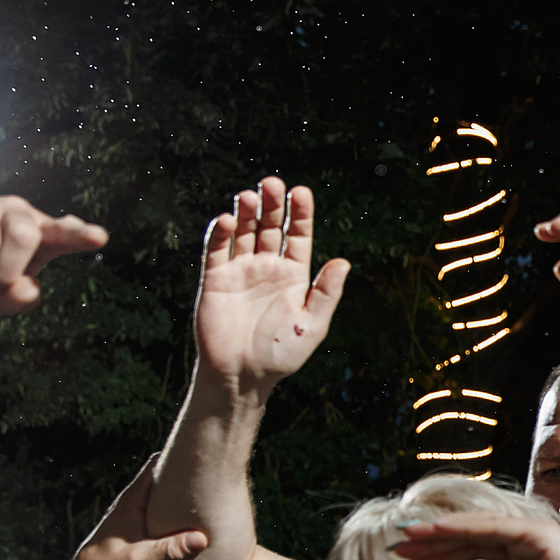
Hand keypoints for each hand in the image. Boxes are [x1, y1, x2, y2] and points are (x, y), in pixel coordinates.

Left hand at [43, 457, 211, 559]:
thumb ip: (171, 549)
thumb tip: (202, 539)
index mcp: (132, 500)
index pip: (155, 463)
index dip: (176, 455)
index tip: (201, 455)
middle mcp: (132, 501)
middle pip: (161, 475)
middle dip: (184, 473)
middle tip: (213, 473)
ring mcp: (132, 512)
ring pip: (160, 493)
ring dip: (180, 492)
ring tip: (207, 494)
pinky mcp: (135, 526)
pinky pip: (158, 508)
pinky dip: (173, 508)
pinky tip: (188, 519)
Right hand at [192, 179, 348, 392]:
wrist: (242, 375)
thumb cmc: (280, 354)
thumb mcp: (311, 325)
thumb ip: (326, 293)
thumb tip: (344, 261)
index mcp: (294, 275)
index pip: (299, 235)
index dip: (300, 213)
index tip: (301, 192)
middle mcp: (267, 267)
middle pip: (271, 226)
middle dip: (272, 204)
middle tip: (272, 184)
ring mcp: (240, 271)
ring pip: (245, 232)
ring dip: (247, 212)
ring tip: (250, 196)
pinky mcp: (215, 279)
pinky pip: (216, 250)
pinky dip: (221, 233)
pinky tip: (229, 220)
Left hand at [390, 513, 559, 559]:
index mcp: (525, 550)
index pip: (476, 546)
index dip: (442, 550)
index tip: (411, 556)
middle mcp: (527, 535)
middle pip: (470, 533)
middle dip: (433, 539)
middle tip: (397, 542)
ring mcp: (532, 531)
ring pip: (476, 527)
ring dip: (440, 530)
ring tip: (406, 534)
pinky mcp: (538, 534)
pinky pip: (493, 529)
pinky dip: (463, 528)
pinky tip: (437, 531)